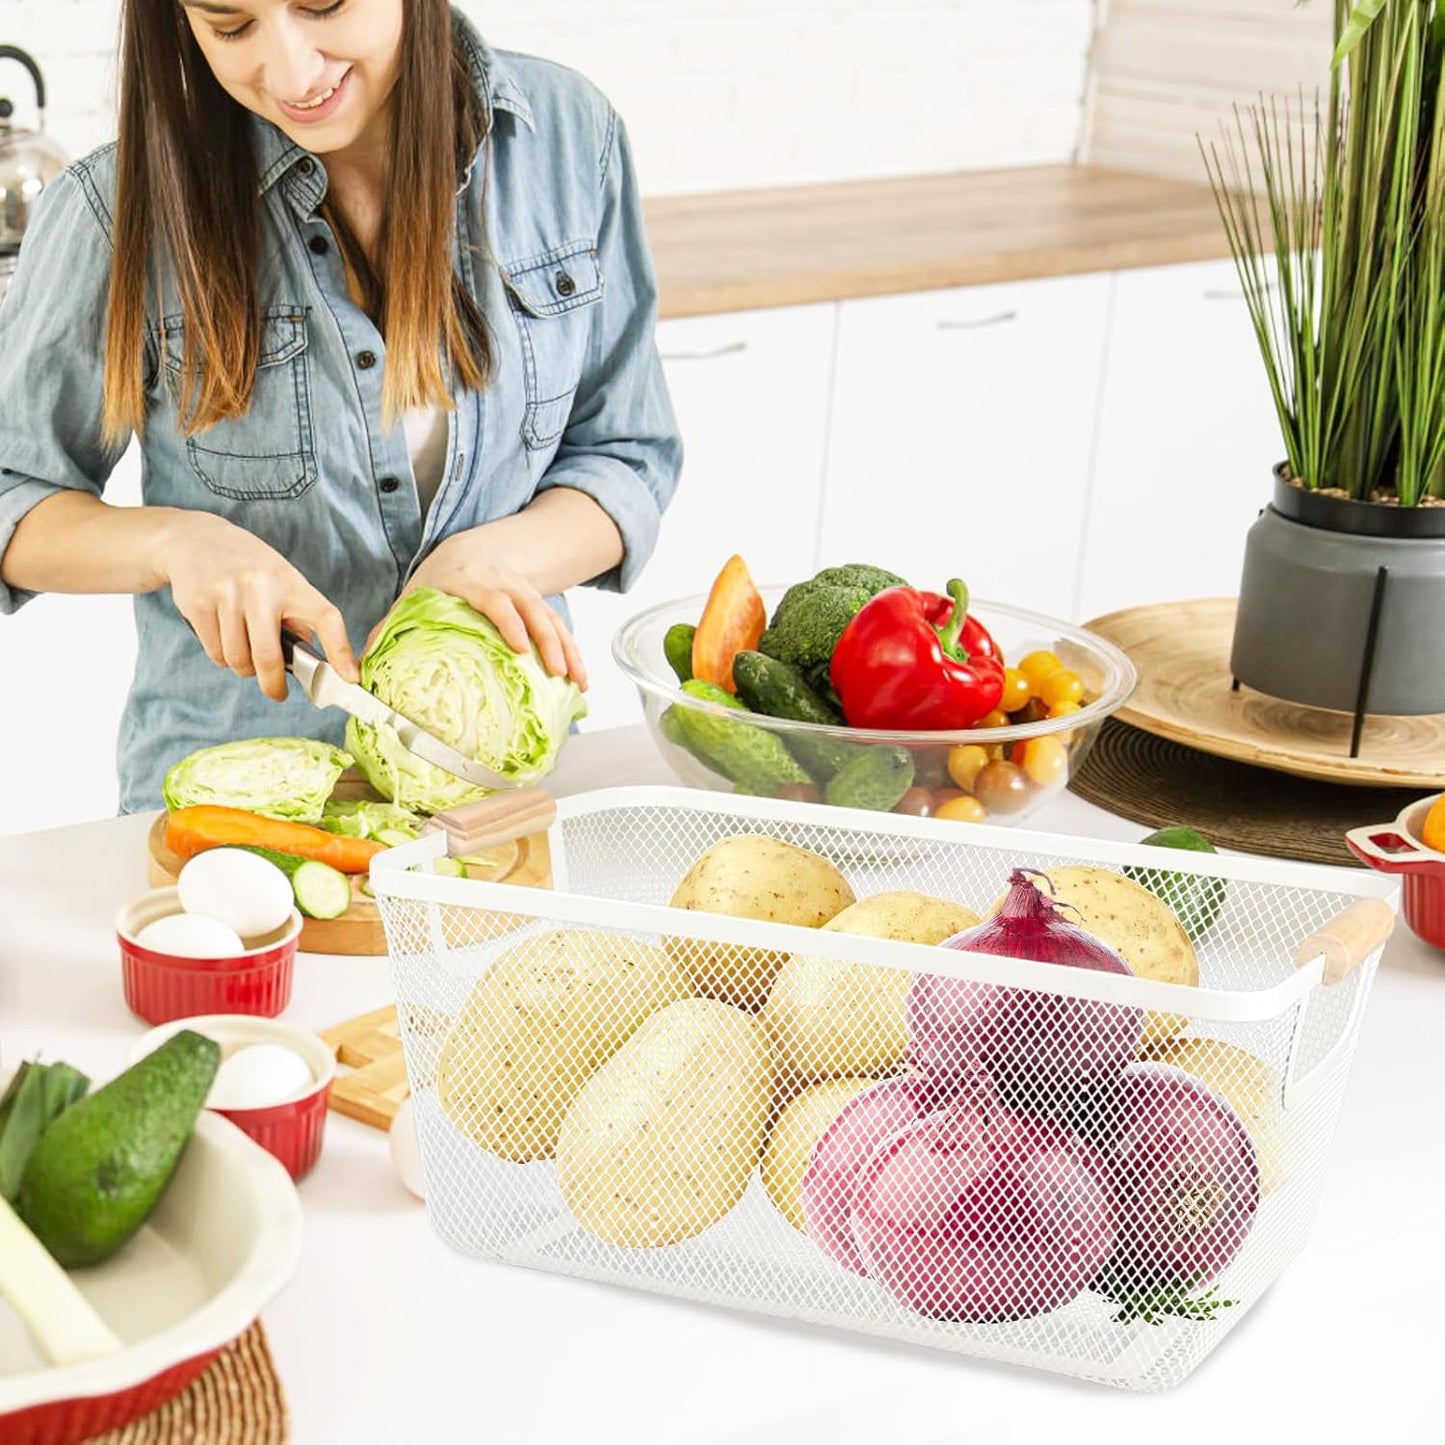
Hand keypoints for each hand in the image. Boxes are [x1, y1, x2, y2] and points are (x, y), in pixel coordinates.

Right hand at [160, 511, 358, 700]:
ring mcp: (226, 594)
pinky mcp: (197, 605)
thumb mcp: (281, 579)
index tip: (349, 677)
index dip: (340, 650)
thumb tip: (310, 658)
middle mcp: (259, 587)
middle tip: (277, 693)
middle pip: (268, 656)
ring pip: (238, 660)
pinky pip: (215, 653)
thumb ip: (297, 616)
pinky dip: (222, 657)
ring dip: (244, 668)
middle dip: (273, 685)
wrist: (195, 538)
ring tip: (246, 655)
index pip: (325, 617)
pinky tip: (225, 640)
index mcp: (290, 581)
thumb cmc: (249, 566)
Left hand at [382, 535, 587, 688]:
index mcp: (471, 582)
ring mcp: (527, 594)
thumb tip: (362, 668)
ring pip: (552, 620)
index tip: (518, 648)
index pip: (495, 601)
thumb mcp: (413, 597)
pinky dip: (575, 653)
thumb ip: (390, 628)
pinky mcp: (541, 606)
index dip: (509, 623)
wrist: (473, 551)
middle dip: (547, 642)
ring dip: (568, 651)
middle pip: (532, 611)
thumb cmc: (439, 582)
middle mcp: (505, 585)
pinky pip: (562, 629)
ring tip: (576, 682)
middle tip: (555, 672)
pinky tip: (581, 679)